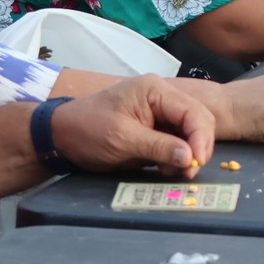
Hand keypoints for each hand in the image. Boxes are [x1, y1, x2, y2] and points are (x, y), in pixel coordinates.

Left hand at [56, 73, 216, 175]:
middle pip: (198, 120)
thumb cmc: (88, 130)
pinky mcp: (156, 128)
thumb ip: (159, 147)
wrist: (63, 135)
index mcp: (155, 90)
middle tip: (189, 172)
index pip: (193, 111)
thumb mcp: (123, 140)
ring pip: (191, 132)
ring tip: (174, 172)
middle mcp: (162, 97)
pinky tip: (166, 168)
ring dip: (188, 154)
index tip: (196, 163)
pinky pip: (178, 141)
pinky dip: (177, 157)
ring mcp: (160, 112)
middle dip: (198, 147)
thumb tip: (190, 158)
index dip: (201, 138)